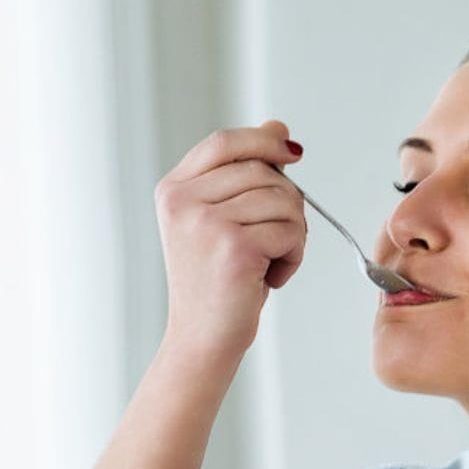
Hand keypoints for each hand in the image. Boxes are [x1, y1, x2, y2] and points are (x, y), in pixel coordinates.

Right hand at [154, 120, 306, 359]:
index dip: (263, 141)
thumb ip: (244, 177)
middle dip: (287, 203)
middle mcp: (184, 201)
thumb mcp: (222, 223)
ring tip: (271, 262)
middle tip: (279, 240)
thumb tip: (279, 129)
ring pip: (283, 201)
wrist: (203, 339)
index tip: (292, 151)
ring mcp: (207, 223)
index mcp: (174, 190)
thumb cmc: (217, 286)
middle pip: (262, 171)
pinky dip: (294, 256)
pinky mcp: (235, 248)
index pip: (224, 143)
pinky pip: (291, 232)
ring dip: (293, 234)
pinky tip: (273, 277)